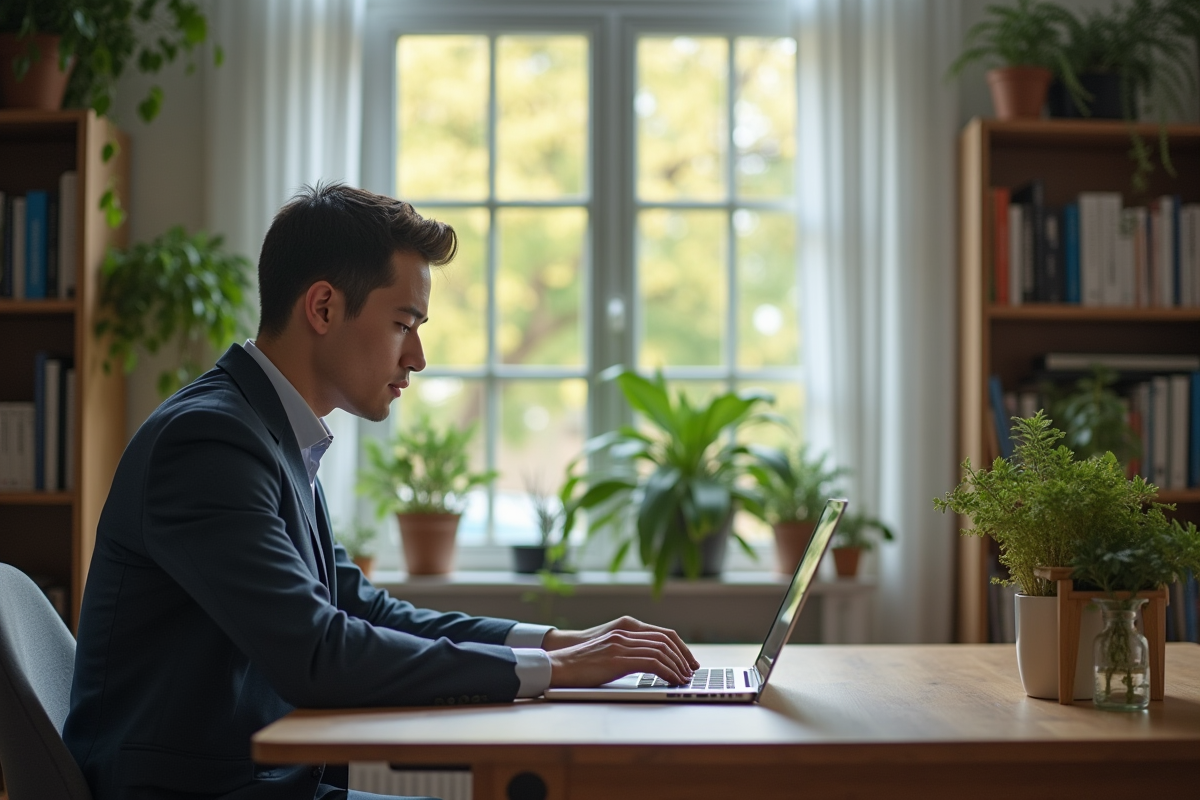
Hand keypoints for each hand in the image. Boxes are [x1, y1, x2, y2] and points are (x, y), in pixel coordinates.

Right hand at [542, 616, 698, 687]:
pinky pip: (652, 662)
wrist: (559, 665)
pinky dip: (667, 672)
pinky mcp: (618, 659)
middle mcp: (625, 634)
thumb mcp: (607, 653)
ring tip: (684, 678)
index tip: (688, 661)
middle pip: (665, 640)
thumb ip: (625, 652)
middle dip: (683, 656)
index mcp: (624, 629)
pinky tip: (671, 680)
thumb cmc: (581, 664)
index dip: (679, 647)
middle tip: (691, 671)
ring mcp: (621, 645)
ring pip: (661, 651)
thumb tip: (647, 664)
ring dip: (677, 666)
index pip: (661, 634)